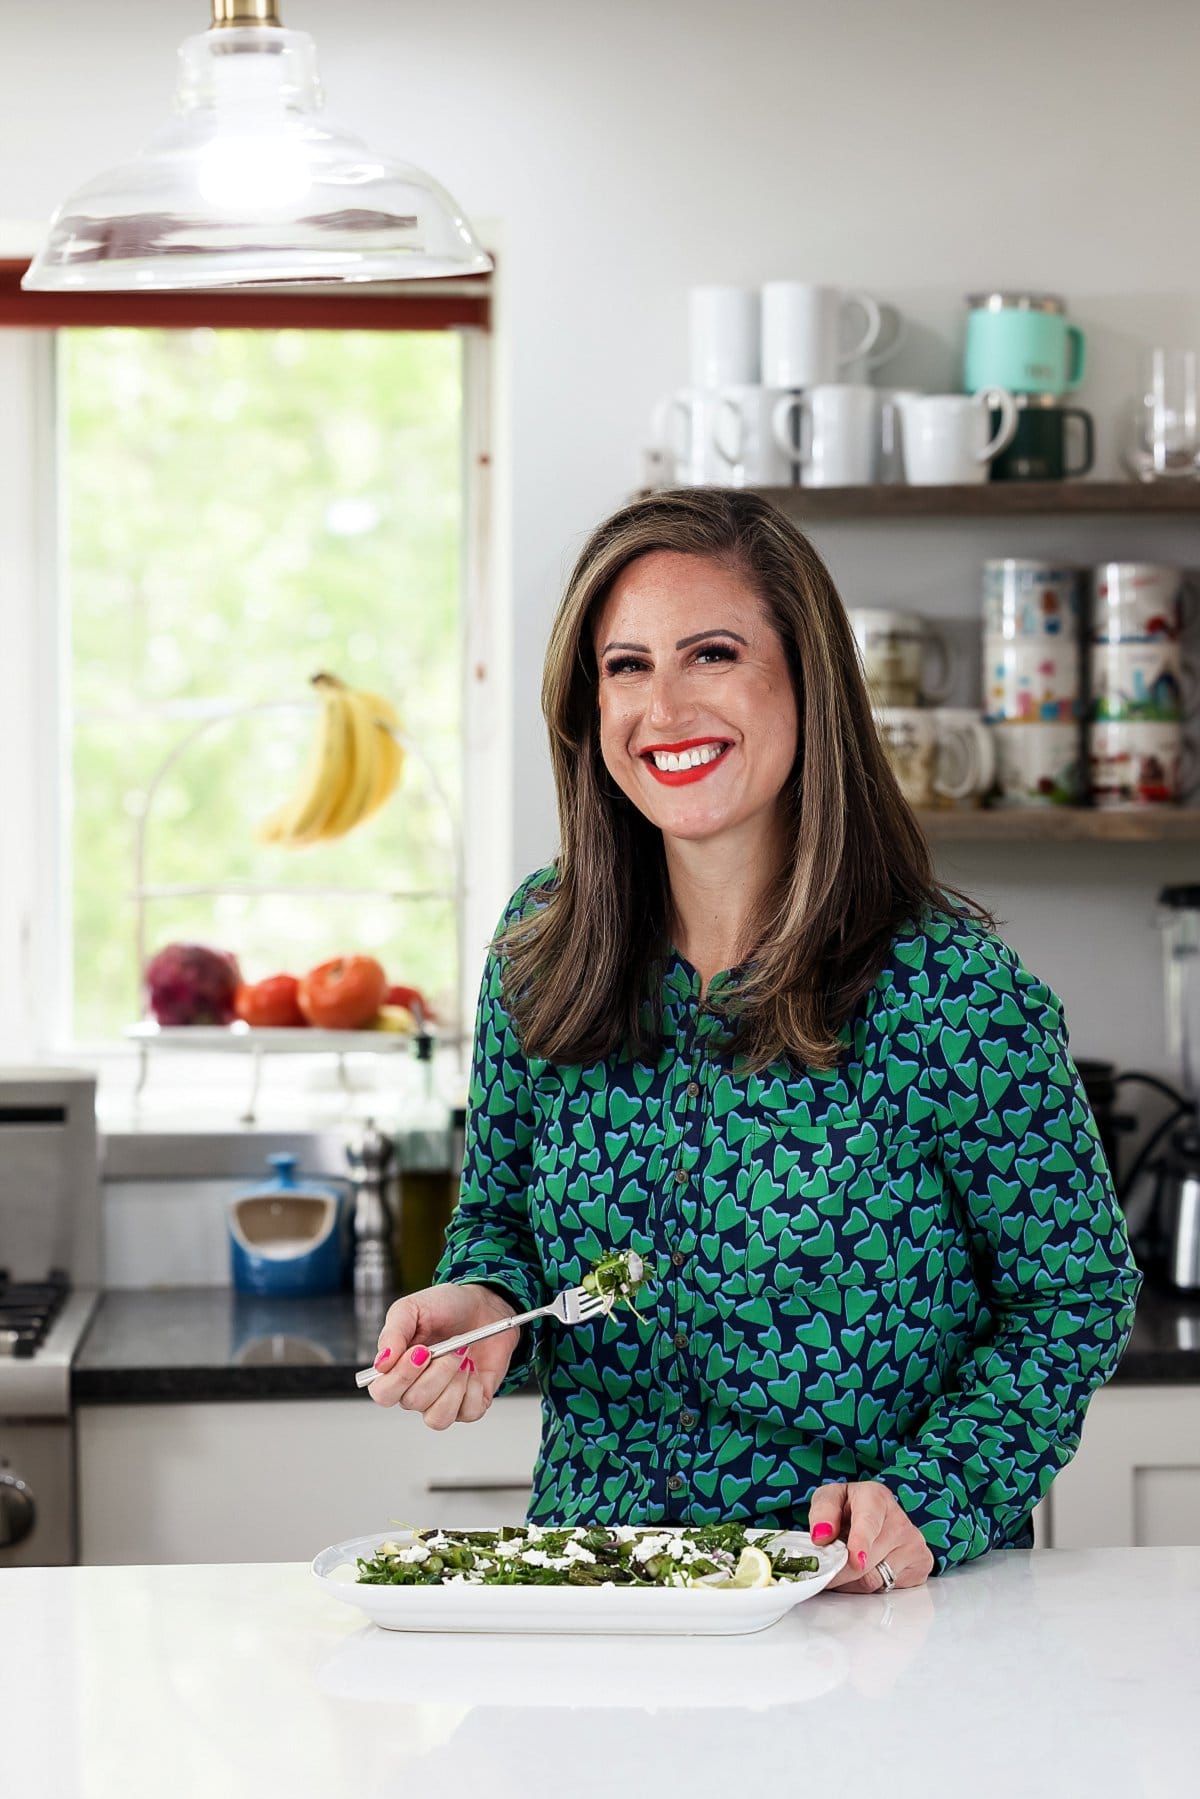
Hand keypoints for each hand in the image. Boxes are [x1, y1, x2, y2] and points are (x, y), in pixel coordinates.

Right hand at [368, 1282, 517, 1429]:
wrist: (483, 1305)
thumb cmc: (445, 1307)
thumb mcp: (413, 1308)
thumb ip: (393, 1333)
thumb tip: (380, 1364)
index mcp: (396, 1369)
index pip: (383, 1393)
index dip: (400, 1377)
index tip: (421, 1351)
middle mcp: (416, 1389)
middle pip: (412, 1402)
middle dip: (436, 1373)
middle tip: (451, 1347)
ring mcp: (441, 1400)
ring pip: (438, 1417)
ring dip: (454, 1383)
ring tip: (463, 1356)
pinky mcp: (469, 1405)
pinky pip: (468, 1413)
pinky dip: (474, 1388)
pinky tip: (474, 1368)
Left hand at [807, 1480, 933, 1592]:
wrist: (874, 1515)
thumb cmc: (850, 1506)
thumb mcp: (829, 1499)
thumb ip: (822, 1513)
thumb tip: (822, 1536)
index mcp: (875, 1496)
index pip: (869, 1521)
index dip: (861, 1541)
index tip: (856, 1559)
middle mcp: (900, 1519)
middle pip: (866, 1562)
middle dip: (839, 1571)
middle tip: (824, 1572)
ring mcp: (914, 1543)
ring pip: (874, 1580)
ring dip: (851, 1581)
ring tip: (846, 1563)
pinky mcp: (921, 1564)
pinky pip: (888, 1588)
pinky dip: (870, 1586)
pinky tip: (868, 1568)